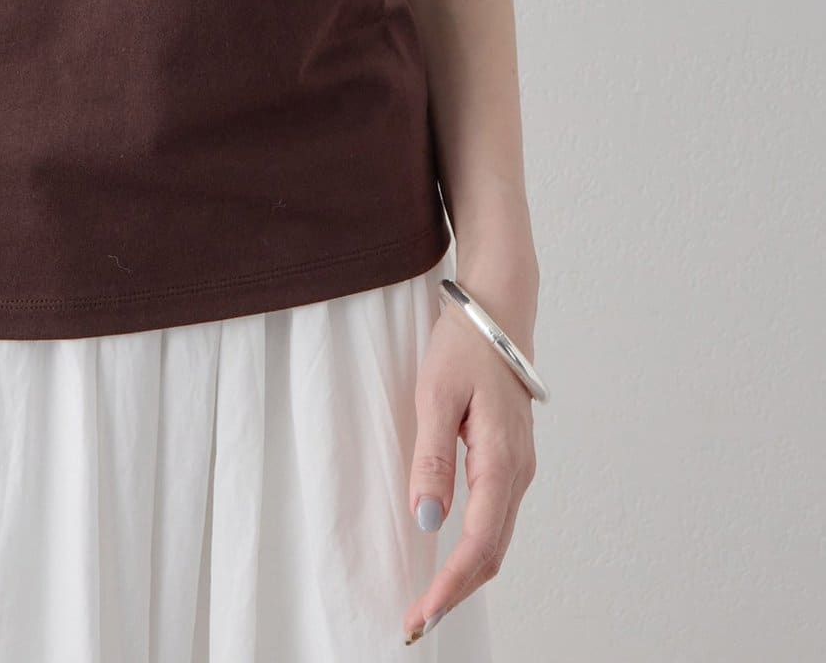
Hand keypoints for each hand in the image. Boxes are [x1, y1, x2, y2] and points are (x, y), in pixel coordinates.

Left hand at [402, 291, 536, 643]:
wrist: (498, 309)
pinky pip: (496, 519)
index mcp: (502, 462)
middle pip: (492, 553)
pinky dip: (474, 549)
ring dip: (465, 574)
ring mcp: (518, 468)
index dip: (450, 586)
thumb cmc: (464, 346)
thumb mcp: (436, 395)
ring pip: (496, 540)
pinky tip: (450, 558)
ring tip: (429, 601)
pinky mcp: (509, 460)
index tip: (422, 616)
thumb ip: (432, 458)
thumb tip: (427, 521)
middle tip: (416, 624)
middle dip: (456, 592)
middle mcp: (518, 473)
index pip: (478, 544)